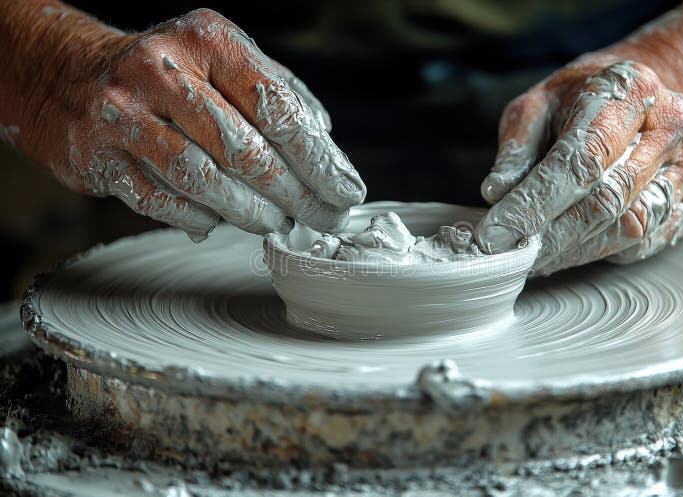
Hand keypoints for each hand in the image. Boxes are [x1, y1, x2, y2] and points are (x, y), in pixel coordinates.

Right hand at [56, 9, 364, 240]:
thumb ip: (278, 94)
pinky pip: (161, 201)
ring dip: (249, 212)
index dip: (318, 158)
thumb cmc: (171, 76)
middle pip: (244, 149)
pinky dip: (200, 218)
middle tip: (320, 217)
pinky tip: (222, 221)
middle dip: (294, 194)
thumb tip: (326, 144)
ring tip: (275, 222)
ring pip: (202, 179)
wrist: (70, 75)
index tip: (345, 190)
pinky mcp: (98, 154)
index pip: (276, 107)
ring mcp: (123, 113)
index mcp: (208, 42)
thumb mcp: (225, 62)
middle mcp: (162, 71)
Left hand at [474, 57, 682, 273]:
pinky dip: (605, 250)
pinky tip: (576, 247)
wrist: (657, 94)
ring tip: (536, 257)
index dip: (533, 206)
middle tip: (509, 259)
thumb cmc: (586, 101)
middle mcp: (671, 124)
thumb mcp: (540, 105)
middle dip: (550, 239)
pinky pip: (650, 240)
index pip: (577, 160)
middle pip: (605, 202)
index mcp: (627, 89)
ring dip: (575, 252)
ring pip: (629, 229)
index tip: (493, 237)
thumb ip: (517, 148)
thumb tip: (497, 194)